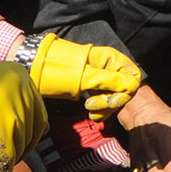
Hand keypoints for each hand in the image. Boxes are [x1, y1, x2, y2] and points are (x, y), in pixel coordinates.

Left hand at [28, 35, 142, 121]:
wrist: (37, 66)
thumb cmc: (59, 68)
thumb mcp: (84, 76)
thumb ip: (107, 80)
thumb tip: (130, 87)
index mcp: (111, 59)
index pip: (132, 78)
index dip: (124, 93)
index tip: (109, 102)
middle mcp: (110, 67)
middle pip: (125, 89)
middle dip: (111, 102)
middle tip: (91, 107)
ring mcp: (102, 76)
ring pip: (116, 96)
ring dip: (106, 108)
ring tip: (89, 111)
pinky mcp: (95, 86)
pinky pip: (106, 99)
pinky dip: (101, 109)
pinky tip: (90, 112)